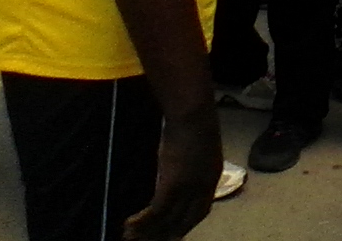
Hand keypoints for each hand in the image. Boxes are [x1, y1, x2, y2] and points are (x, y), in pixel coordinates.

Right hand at [123, 112, 220, 239]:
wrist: (193, 113)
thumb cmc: (194, 122)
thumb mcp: (198, 148)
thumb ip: (191, 164)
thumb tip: (177, 169)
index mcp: (212, 178)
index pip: (200, 212)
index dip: (185, 225)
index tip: (171, 233)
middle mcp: (203, 188)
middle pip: (184, 222)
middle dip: (165, 235)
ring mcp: (188, 189)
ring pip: (167, 220)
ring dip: (148, 232)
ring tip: (130, 237)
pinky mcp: (172, 185)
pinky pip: (156, 211)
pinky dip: (142, 221)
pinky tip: (128, 224)